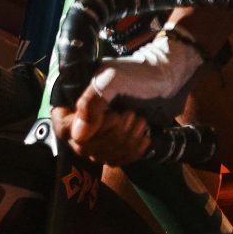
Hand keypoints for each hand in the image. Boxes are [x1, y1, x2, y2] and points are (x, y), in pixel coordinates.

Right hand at [48, 28, 206, 165]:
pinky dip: (133, 152)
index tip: (113, 116)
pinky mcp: (117, 143)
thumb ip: (91, 103)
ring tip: (140, 120)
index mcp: (74, 99)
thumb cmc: (138, 73)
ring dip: (127, 141)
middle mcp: (82, 118)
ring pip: (103, 155)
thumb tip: (77, 136)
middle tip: (132, 114)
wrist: (167, 79)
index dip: (87, 129)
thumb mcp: (112, 80)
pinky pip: (117, 160)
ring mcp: (100, 132)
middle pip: (85, 146)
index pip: (65, 127)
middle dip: (114, 134)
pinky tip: (144, 137)